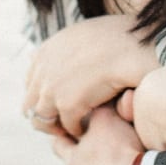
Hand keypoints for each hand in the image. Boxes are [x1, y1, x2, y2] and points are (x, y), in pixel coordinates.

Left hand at [25, 13, 158, 137]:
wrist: (135, 45)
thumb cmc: (122, 37)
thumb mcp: (86, 33)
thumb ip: (68, 47)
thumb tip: (62, 51)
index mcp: (46, 51)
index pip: (32, 83)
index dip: (45, 97)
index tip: (61, 104)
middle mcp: (43, 70)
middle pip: (30, 105)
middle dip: (47, 116)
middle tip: (67, 123)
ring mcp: (52, 88)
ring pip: (43, 121)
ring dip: (60, 126)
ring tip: (79, 128)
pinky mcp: (67, 104)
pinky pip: (69, 127)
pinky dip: (81, 130)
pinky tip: (95, 128)